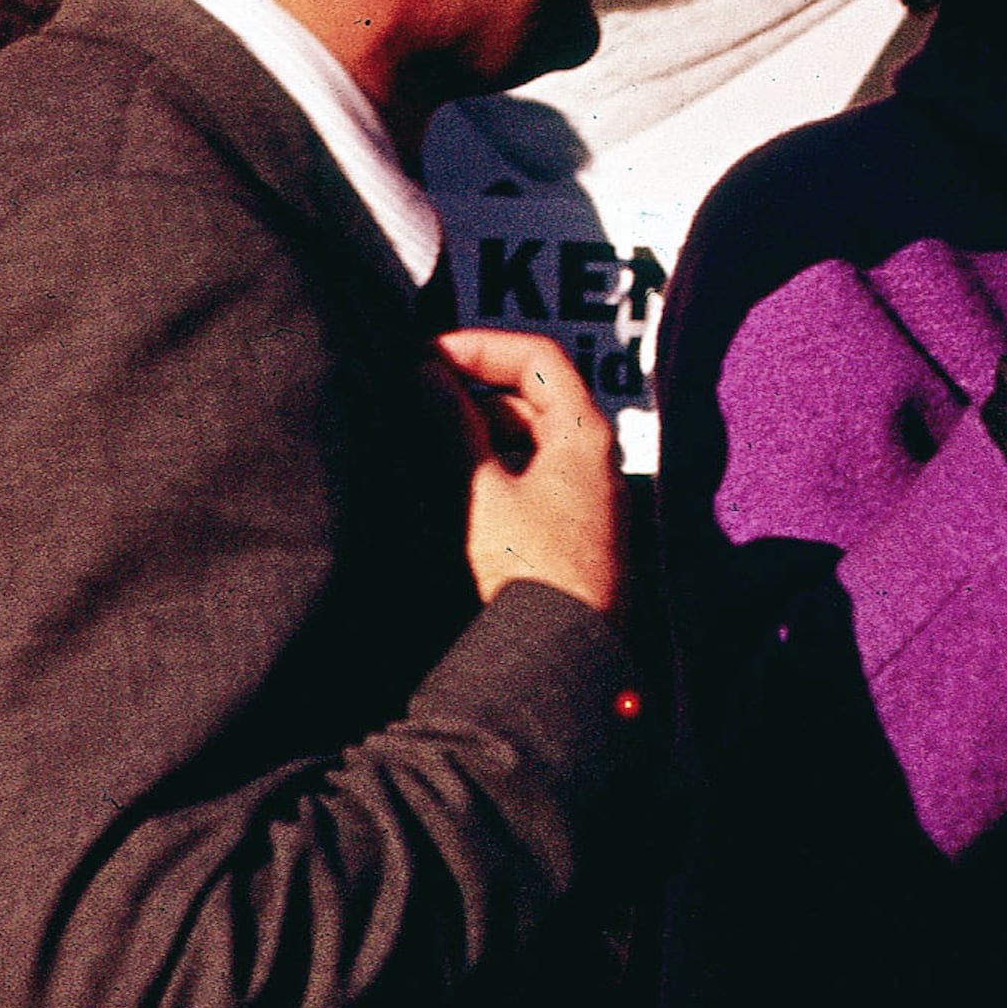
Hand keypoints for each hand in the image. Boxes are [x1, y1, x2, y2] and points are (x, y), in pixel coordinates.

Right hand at [436, 329, 624, 619]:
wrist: (561, 661)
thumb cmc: (528, 573)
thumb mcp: (479, 492)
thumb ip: (451, 428)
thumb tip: (426, 374)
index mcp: (586, 436)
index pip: (539, 357)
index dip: (479, 346)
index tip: (424, 355)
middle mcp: (594, 460)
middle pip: (533, 397)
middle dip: (470, 391)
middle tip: (412, 398)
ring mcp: (585, 499)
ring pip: (527, 442)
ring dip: (475, 434)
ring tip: (420, 443)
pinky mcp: (569, 535)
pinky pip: (527, 481)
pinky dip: (488, 471)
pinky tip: (447, 489)